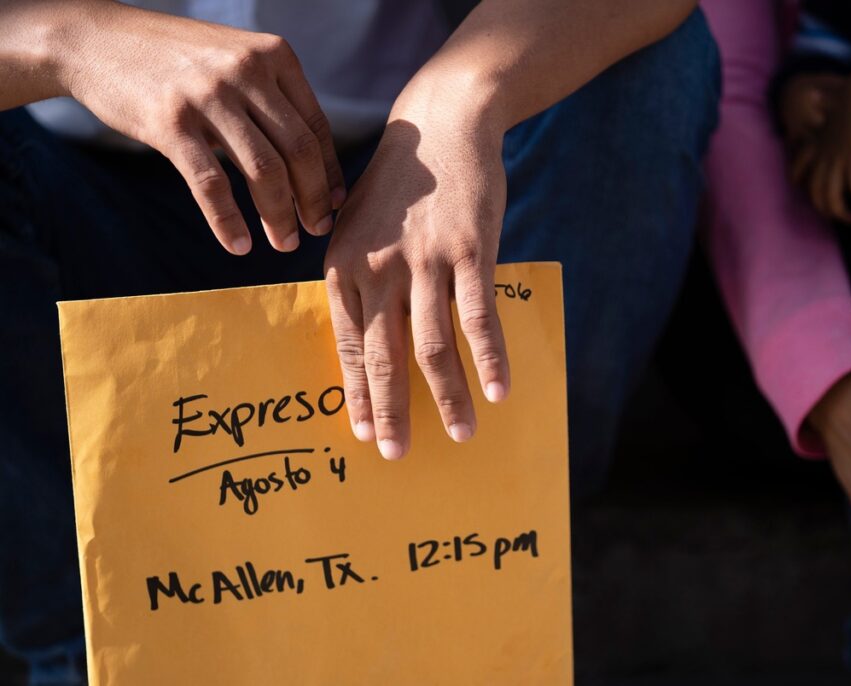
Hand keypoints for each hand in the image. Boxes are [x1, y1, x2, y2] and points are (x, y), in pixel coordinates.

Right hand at [60, 1, 344, 253]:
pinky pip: (211, 184)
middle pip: (298, 152)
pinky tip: (238, 246)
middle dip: (313, 200)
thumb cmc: (176, 61)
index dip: (329, 173)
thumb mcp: (235, 61)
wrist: (97, 40)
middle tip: (316, 231)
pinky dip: (229, 222)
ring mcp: (208, 95)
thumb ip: (274, 100)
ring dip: (279, 217)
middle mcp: (246, 70)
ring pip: (264, 171)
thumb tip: (316, 166)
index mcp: (273, 55)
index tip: (333, 206)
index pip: (316, 127)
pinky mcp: (171, 122)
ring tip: (284, 243)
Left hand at [323, 108, 509, 459]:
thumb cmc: (398, 187)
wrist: (440, 126)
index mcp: (345, 267)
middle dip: (392, 412)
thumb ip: (358, 282)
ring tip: (463, 434)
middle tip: (397, 454)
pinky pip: (478, 317)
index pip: (348, 345)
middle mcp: (379, 268)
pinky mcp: (469, 251)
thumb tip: (362, 342)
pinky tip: (499, 389)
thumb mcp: (357, 228)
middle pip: (384, 356)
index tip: (364, 433)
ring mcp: (425, 261)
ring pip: (433, 346)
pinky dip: (489, 357)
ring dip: (448, 397)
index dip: (357, 394)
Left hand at [789, 68, 850, 222]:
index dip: (800, 181)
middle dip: (825, 208)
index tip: (809, 191)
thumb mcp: (832, 98)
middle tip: (838, 215)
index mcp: (819, 141)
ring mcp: (839, 157)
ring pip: (831, 196)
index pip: (799, 167)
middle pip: (816, 191)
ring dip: (840, 211)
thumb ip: (823, 102)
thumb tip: (812, 95)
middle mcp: (825, 153)